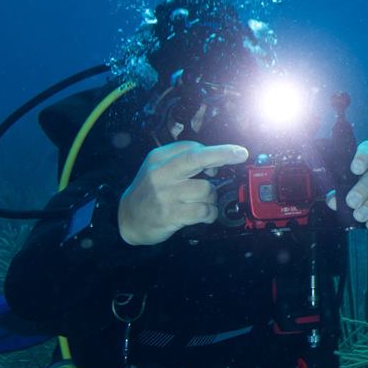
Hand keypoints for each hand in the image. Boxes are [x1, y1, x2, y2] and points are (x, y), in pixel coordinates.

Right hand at [118, 141, 248, 245]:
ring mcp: (164, 196)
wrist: (126, 219)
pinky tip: (205, 214)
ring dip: (212, 198)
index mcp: (159, 159)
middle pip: (196, 159)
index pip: (192, 148)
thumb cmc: (149, 191)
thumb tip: (214, 164)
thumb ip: (182, 160)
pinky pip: (202, 211)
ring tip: (204, 202)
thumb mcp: (158, 168)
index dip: (216, 152)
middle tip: (241, 154)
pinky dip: (210, 213)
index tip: (236, 152)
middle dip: (222, 155)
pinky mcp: (169, 216)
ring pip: (205, 190)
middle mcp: (161, 174)